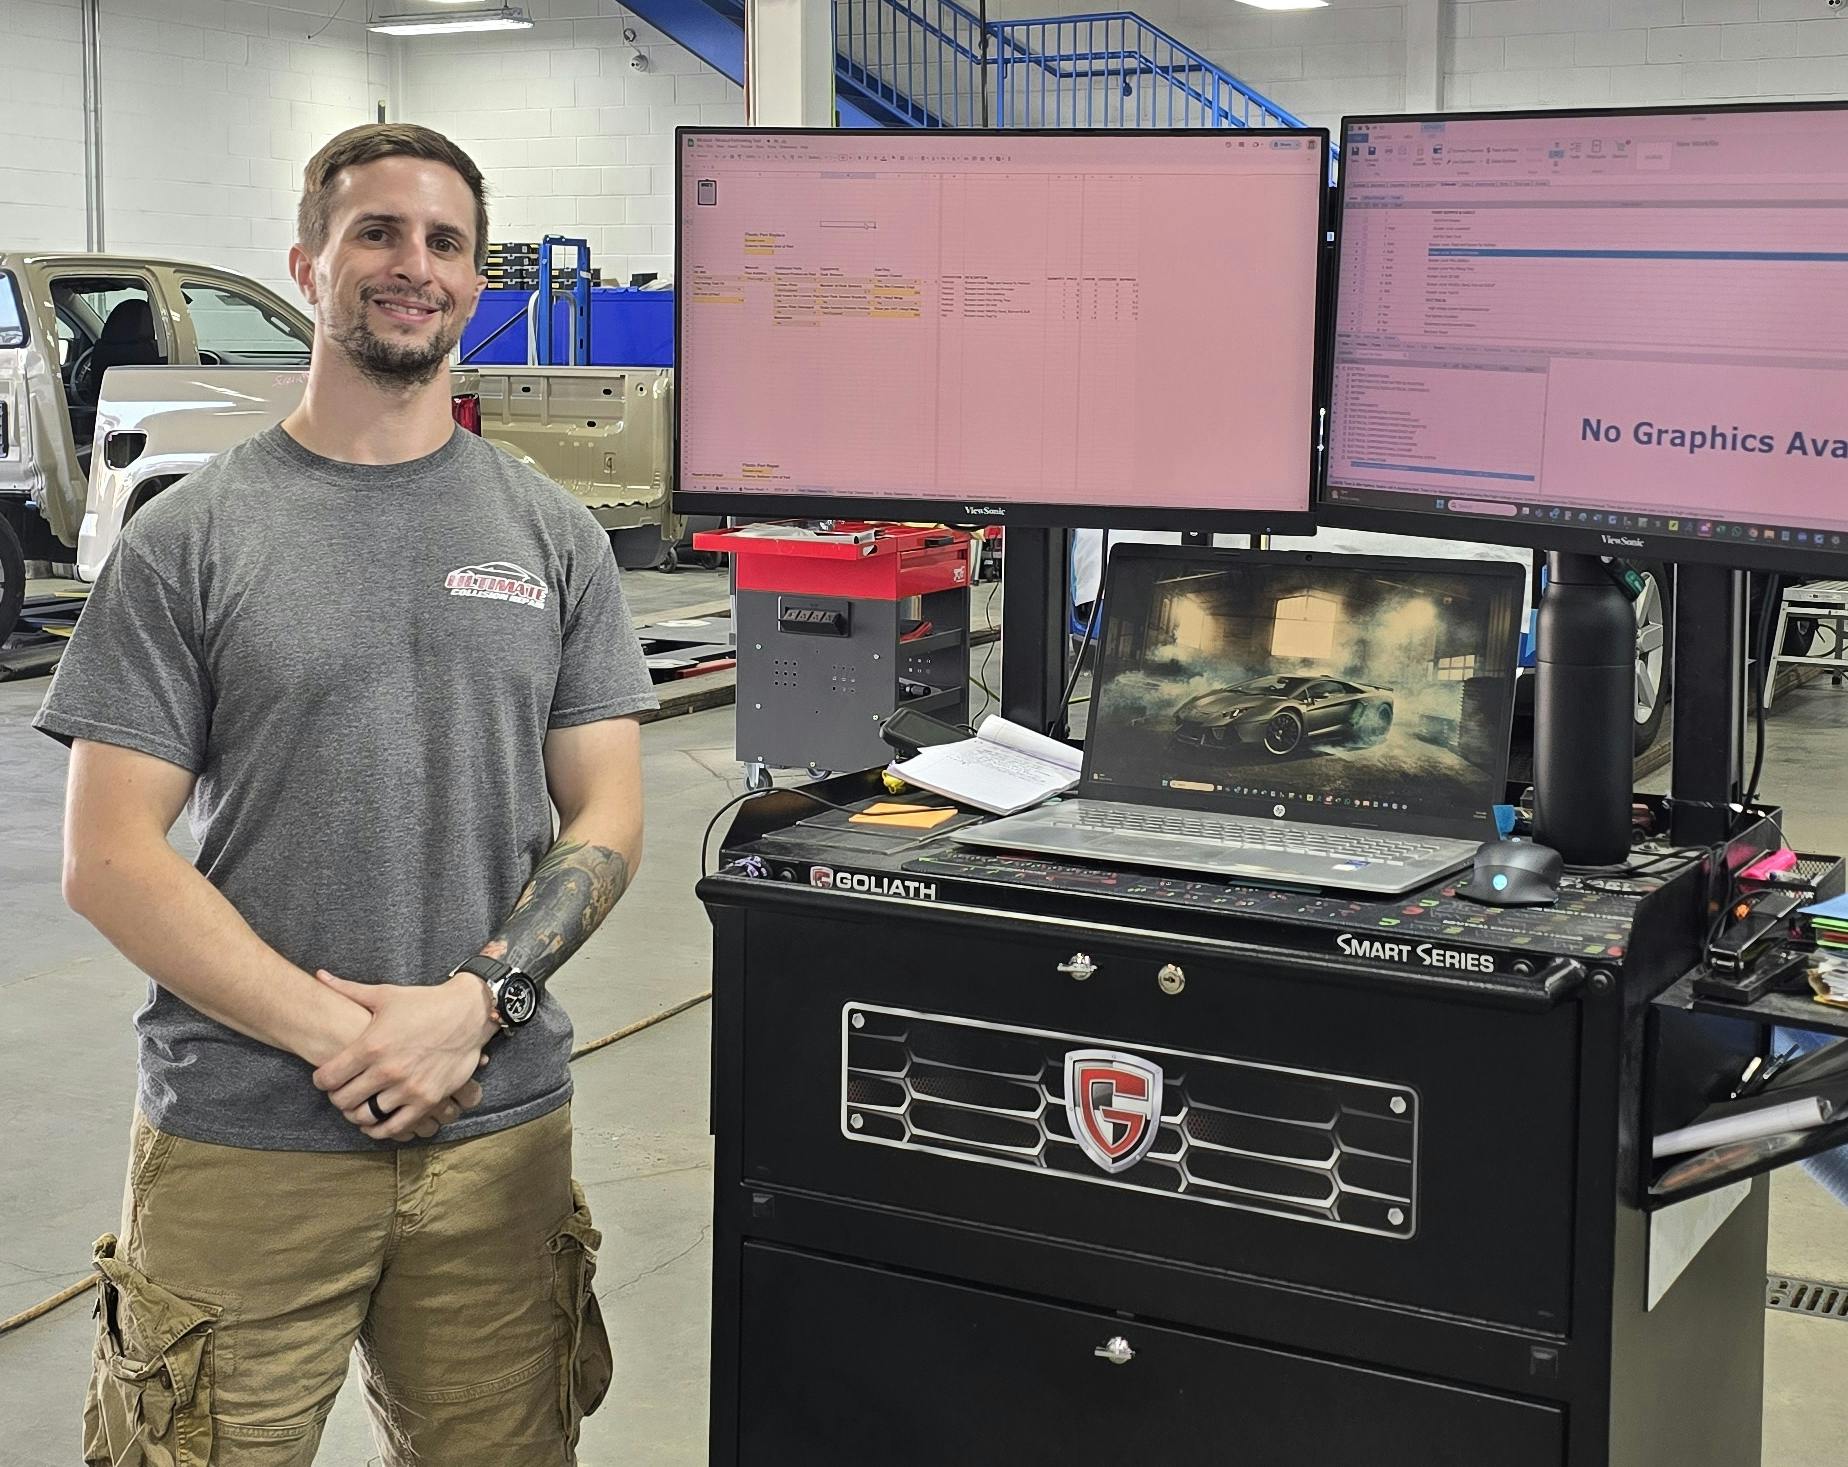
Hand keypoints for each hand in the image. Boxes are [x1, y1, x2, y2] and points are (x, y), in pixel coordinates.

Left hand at [311, 972, 499, 1142]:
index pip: (327, 1078)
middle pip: (343, 1101)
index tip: (326, 1077)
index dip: (321, 1080)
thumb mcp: (385, 995)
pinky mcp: (427, 1099)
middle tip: (343, 1091)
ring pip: (366, 1116)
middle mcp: (387, 1070)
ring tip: (360, 1105)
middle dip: (338, 1097)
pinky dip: (380, 1129)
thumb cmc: (424, 1003)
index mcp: (371, 1045)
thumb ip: (348, 990)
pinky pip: (394, 1127)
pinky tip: (376, 1121)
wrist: (469, 1013)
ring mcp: (408, 1087)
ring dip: (358, 1113)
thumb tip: (319, 975)